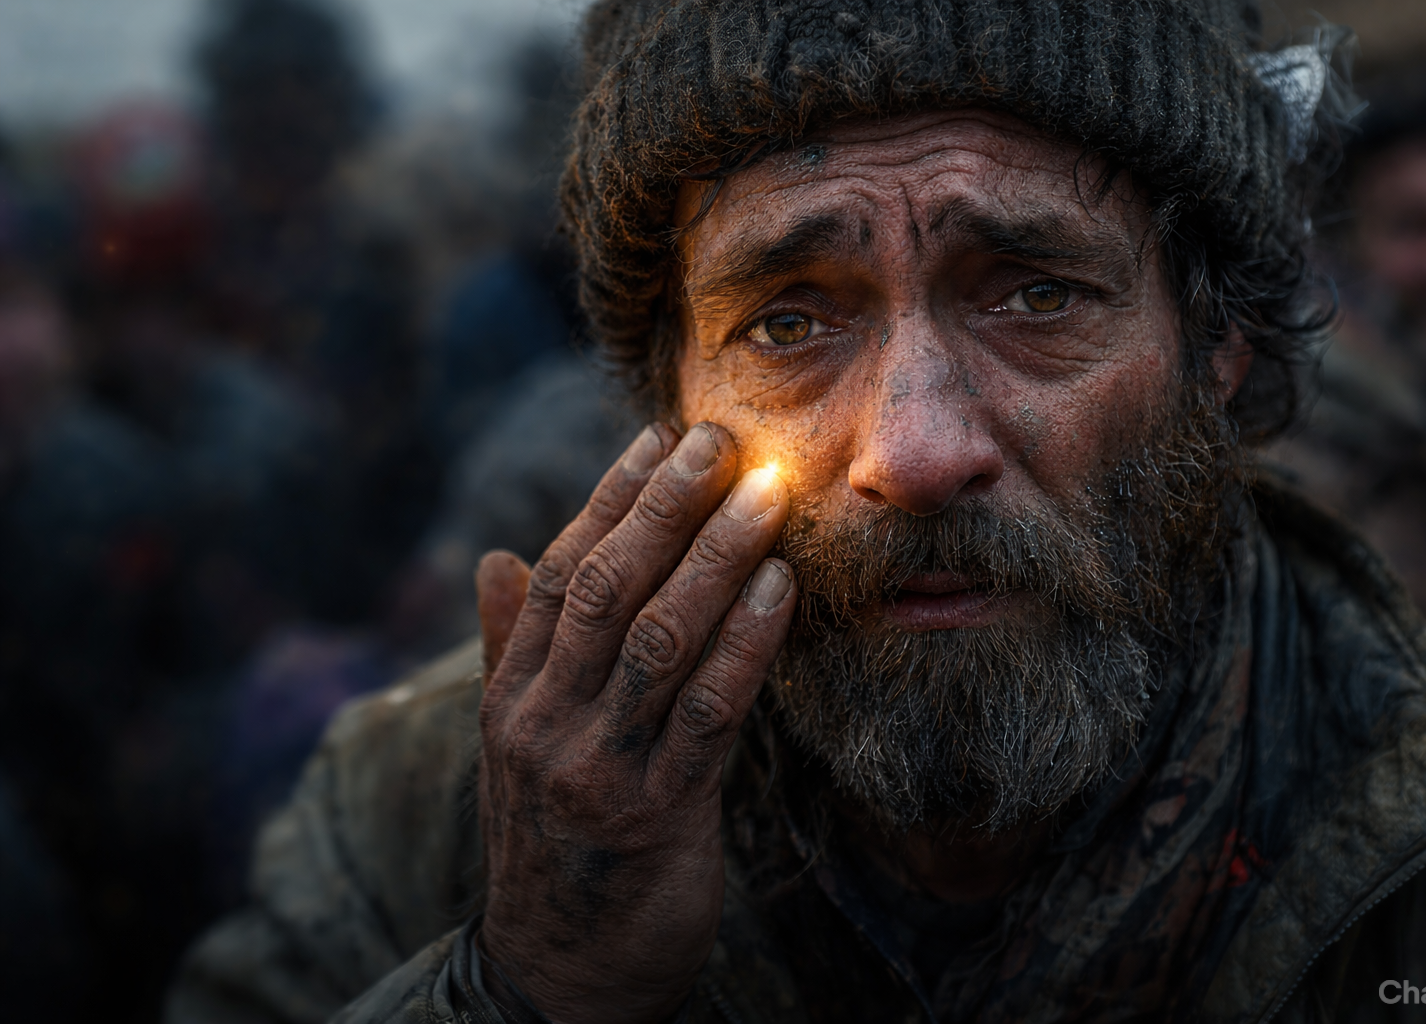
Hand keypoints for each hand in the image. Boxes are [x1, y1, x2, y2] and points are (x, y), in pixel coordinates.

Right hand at [475, 422, 794, 1023]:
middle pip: (609, 589)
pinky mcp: (657, 813)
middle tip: (720, 437)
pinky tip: (783, 588)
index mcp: (512, 697)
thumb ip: (510, 650)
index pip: (563, 574)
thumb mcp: (516, 745)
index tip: (661, 437)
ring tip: (765, 492)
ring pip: (661, 637)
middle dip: (667, 506)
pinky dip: (747, 642)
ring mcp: (596, 768)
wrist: (562, 974)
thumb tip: (496, 559)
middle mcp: (544, 722)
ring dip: (717, 557)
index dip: (613, 499)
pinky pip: (709, 710)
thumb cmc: (553, 842)